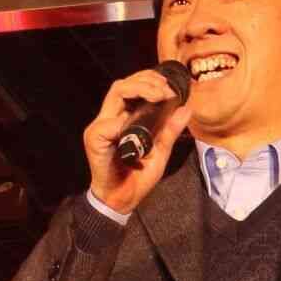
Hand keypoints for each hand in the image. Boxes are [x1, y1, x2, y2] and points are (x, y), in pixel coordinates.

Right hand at [84, 68, 190, 215]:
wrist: (122, 200)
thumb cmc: (137, 178)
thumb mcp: (160, 151)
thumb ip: (170, 130)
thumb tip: (186, 109)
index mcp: (124, 118)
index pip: (132, 87)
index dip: (150, 82)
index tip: (170, 90)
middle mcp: (110, 118)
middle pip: (123, 84)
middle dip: (146, 80)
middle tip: (165, 90)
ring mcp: (101, 127)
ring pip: (116, 92)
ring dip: (138, 89)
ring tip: (158, 95)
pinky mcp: (94, 139)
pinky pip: (108, 123)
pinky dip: (125, 121)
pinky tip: (139, 127)